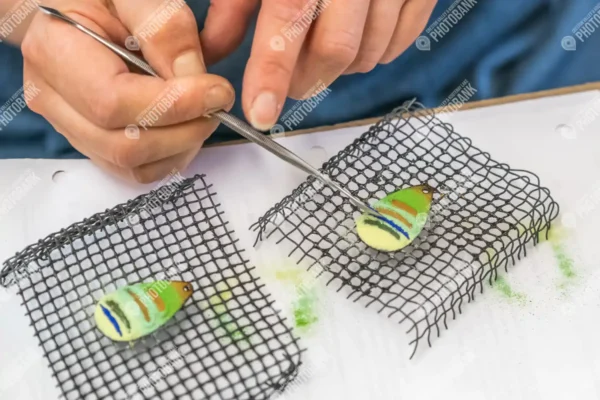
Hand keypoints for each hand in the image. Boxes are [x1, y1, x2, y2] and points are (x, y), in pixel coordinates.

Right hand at [22, 0, 234, 182]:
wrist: (72, 6)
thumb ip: (163, 27)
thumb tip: (193, 76)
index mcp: (54, 51)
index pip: (114, 102)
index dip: (174, 105)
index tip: (217, 91)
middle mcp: (53, 98)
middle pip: (124, 145)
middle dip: (185, 131)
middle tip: (218, 105)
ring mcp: (70, 126)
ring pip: (131, 165)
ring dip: (181, 148)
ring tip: (203, 114)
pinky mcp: (91, 142)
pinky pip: (133, 170)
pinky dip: (169, 157)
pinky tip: (186, 128)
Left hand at [201, 0, 437, 129]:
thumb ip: (235, 4)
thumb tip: (214, 51)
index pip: (288, 21)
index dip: (272, 73)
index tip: (261, 113)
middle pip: (336, 51)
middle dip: (307, 79)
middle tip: (289, 80)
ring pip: (369, 53)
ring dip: (340, 68)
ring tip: (322, 46)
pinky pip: (400, 43)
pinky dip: (374, 54)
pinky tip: (357, 37)